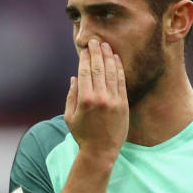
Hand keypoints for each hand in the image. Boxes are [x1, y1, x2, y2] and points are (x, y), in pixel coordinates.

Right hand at [65, 39, 127, 164]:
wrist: (101, 151)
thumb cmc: (82, 135)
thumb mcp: (70, 117)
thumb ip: (71, 96)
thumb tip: (74, 77)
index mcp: (84, 99)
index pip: (84, 72)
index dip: (85, 58)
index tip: (85, 49)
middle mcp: (99, 97)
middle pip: (98, 68)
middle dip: (96, 52)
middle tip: (96, 41)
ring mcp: (113, 100)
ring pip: (111, 72)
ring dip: (108, 57)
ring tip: (106, 46)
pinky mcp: (123, 104)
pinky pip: (121, 81)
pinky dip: (119, 68)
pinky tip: (116, 59)